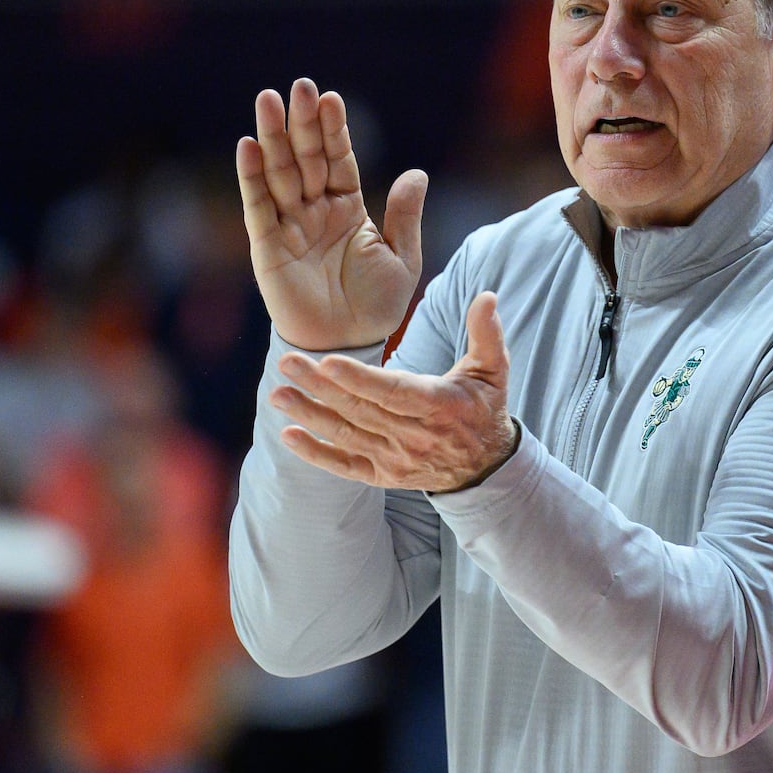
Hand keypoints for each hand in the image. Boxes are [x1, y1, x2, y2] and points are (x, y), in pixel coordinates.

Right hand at [236, 79, 426, 350]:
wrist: (348, 347)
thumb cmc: (376, 306)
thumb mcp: (401, 258)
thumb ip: (403, 217)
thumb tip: (416, 173)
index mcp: (348, 208)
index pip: (339, 159)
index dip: (334, 130)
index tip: (331, 98)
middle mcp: (315, 210)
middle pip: (305, 157)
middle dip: (301, 123)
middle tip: (298, 86)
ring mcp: (290, 226)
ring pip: (279, 173)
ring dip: (272, 137)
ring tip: (268, 100)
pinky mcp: (267, 247)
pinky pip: (258, 207)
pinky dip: (251, 177)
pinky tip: (247, 146)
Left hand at [269, 292, 517, 491]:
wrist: (486, 467)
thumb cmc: (483, 407)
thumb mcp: (494, 369)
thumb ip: (487, 333)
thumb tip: (487, 296)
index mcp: (438, 405)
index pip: (392, 392)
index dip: (359, 379)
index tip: (328, 362)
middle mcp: (414, 436)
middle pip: (360, 410)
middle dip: (320, 387)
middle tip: (287, 362)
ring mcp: (396, 459)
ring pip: (346, 436)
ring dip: (309, 415)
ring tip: (278, 394)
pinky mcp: (383, 476)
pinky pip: (344, 466)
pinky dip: (316, 453)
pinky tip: (288, 435)